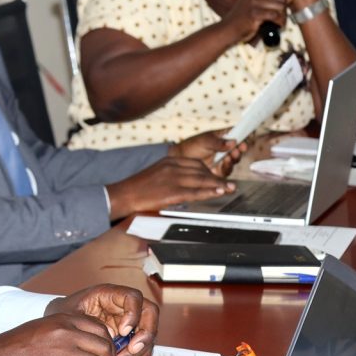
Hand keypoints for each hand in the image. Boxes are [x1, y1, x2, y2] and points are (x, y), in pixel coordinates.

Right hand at [0, 312, 115, 355]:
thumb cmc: (14, 348)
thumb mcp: (42, 328)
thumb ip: (63, 332)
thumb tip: (83, 345)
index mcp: (63, 320)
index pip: (99, 329)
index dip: (107, 344)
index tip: (105, 355)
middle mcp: (67, 334)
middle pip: (105, 348)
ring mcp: (65, 354)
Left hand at [46, 284, 158, 355]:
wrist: (57, 328)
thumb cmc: (61, 315)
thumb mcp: (69, 314)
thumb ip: (85, 322)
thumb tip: (108, 335)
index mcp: (109, 294)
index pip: (133, 296)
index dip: (133, 312)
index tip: (123, 330)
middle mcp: (122, 306)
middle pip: (149, 314)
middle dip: (145, 333)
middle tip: (132, 349)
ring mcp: (128, 321)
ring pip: (147, 333)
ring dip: (142, 350)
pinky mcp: (128, 337)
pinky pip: (141, 348)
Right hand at [107, 157, 235, 218]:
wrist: (124, 195)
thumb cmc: (138, 188)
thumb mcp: (156, 173)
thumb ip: (172, 174)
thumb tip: (187, 181)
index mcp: (169, 161)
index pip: (196, 163)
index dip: (210, 171)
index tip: (218, 178)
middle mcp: (173, 167)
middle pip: (202, 171)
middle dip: (218, 178)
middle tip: (230, 185)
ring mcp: (173, 179)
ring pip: (202, 180)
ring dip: (219, 185)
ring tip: (230, 189)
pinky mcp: (172, 192)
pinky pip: (196, 192)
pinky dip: (210, 192)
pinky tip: (219, 193)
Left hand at [169, 129, 246, 175]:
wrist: (180, 160)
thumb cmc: (192, 146)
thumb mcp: (205, 141)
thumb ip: (218, 142)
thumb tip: (233, 142)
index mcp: (223, 136)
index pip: (237, 134)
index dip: (243, 135)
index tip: (245, 138)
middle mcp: (226, 148)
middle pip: (239, 148)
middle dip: (240, 148)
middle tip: (239, 148)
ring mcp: (224, 159)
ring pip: (235, 159)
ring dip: (235, 157)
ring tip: (230, 156)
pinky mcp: (220, 171)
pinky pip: (228, 169)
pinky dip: (228, 166)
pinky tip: (225, 163)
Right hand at [218, 0, 286, 43]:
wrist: (227, 30)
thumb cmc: (242, 18)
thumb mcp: (254, 3)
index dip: (282, 0)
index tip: (277, 9)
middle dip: (283, 9)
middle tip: (278, 18)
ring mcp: (253, 2)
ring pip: (281, 6)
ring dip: (283, 17)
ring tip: (278, 23)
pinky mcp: (254, 13)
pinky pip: (276, 15)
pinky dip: (279, 22)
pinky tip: (275, 26)